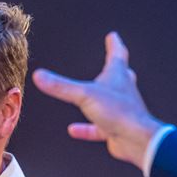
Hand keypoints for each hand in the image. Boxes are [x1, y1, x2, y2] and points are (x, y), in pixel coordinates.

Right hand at [32, 32, 164, 166]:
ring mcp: (119, 111)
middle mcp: (121, 91)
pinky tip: (74, 130)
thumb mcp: (85, 95)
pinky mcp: (115, 128)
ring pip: (107, 102)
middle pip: (118, 75)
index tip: (113, 36)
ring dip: (96, 99)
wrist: (136, 139)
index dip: (114, 44)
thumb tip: (40, 76)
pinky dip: (85, 128)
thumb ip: (61, 86)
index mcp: (118, 76)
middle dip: (113, 68)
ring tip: (84, 98)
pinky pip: (98, 127)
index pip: (117, 54)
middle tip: (110, 61)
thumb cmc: (120, 113)